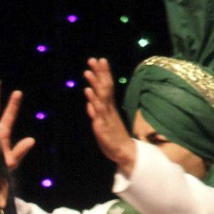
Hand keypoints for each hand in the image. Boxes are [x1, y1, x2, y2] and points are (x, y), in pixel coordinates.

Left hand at [83, 58, 136, 173]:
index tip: (99, 59)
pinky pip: (98, 117)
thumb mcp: (103, 121)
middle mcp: (109, 110)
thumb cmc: (114, 137)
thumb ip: (96, 109)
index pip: (107, 87)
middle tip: (94, 59)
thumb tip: (90, 98)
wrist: (125, 153)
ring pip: (101, 99)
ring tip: (87, 73)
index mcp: (109, 107)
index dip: (103, 73)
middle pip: (105, 89)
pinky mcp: (103, 130)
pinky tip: (89, 98)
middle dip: (99, 74)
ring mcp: (106, 119)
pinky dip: (93, 107)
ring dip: (95, 86)